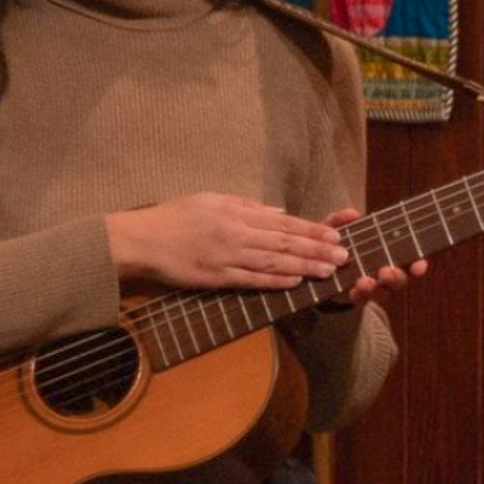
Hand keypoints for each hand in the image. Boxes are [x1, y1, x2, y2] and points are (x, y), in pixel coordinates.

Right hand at [108, 193, 351, 290]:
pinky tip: (295, 283)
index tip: (334, 235)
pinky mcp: (215, 277)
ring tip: (328, 270)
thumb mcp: (212, 200)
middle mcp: (236, 233)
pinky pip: (250, 280)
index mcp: (237, 213)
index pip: (283, 223)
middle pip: (284, 242)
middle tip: (343, 256)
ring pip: (273, 262)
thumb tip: (279, 212)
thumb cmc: (174, 217)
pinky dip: (274, 281)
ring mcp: (226, 256)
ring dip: (303, 266)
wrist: (140, 240)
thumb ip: (247, 206)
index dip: (311, 230)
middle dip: (316, 249)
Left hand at [324, 206, 428, 305]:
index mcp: (390, 253)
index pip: (411, 259)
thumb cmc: (337, 243)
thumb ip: (341, 220)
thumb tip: (353, 214)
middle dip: (395, 277)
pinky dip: (359, 296)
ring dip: (375, 288)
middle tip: (386, 272)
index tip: (419, 265)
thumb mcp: (337, 229)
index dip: (418, 264)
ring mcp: (374, 287)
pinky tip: (353, 291)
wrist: (321, 267)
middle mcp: (387, 272)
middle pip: (400, 279)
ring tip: (364, 282)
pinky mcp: (357, 297)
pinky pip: (361, 300)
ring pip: (382, 292)